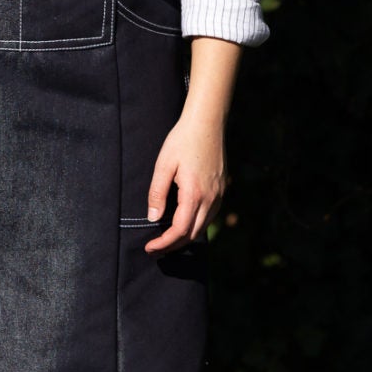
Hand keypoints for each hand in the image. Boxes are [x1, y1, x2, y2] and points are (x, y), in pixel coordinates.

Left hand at [144, 113, 226, 254]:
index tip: (150, 248)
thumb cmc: (182, 140)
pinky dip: (195, 226)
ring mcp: (219, 195)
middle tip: (155, 249)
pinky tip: (184, 222)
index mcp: (194, 194)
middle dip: (173, 245)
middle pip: (192, 234)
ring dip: (185, 237)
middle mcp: (211, 199)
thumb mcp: (164, 164)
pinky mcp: (221, 190)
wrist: (207, 123)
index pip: (179, 230)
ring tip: (167, 239)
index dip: (164, 243)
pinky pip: (210, 217)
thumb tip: (153, 218)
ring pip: (202, 227)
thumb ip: (157, 192)